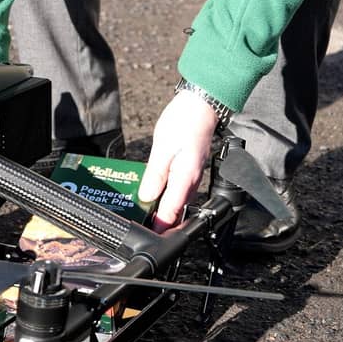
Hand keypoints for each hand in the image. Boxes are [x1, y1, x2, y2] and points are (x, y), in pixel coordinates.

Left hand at [138, 90, 218, 232]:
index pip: (171, 212)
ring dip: (160, 208)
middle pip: (174, 209)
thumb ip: (154, 176)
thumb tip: (146, 197)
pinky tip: (151, 193)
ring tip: (142, 213)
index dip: (159, 228)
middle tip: (141, 226)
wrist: (201, 105)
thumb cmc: (183, 122)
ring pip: (175, 200)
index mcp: (185, 179)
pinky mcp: (188, 169)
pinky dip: (164, 194)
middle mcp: (191, 181)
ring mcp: (191, 175)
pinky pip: (176, 188)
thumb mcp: (162, 149)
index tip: (148, 236)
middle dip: (159, 220)